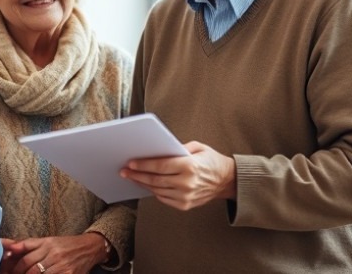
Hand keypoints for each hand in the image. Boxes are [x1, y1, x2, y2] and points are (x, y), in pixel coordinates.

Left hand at [0, 234, 106, 273]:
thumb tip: (5, 245)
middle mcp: (55, 254)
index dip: (16, 268)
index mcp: (47, 244)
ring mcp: (63, 266)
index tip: (10, 273)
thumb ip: (26, 244)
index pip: (26, 258)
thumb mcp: (46, 240)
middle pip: (32, 269)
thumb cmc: (64, 245)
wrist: (89, 248)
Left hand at [120, 141, 235, 210]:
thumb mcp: (197, 147)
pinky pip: (163, 198)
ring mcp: (186, 196)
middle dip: (137, 175)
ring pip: (157, 190)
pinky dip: (153, 191)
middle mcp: (187, 183)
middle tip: (124, 171)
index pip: (160, 166)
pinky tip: (146, 184)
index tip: (131, 163)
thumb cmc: (211, 161)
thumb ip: (177, 148)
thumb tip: (157, 149)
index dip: (143, 165)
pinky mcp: (185, 205)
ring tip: (132, 177)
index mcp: (189, 166)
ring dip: (142, 183)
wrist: (227, 180)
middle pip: (155, 179)